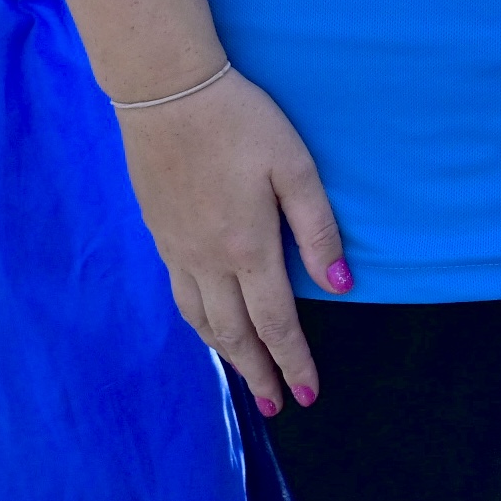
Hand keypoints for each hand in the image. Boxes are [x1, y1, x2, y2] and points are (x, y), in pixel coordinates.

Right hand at [112, 66, 350, 413]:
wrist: (167, 95)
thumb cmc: (242, 123)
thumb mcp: (295, 167)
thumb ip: (318, 228)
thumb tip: (341, 285)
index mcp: (248, 247)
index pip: (275, 322)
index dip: (293, 361)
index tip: (307, 394)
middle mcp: (207, 260)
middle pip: (235, 333)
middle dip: (258, 373)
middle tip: (276, 406)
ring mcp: (177, 250)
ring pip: (201, 320)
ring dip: (225, 353)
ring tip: (245, 375)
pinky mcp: (159, 234)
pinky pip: (180, 296)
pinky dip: (198, 323)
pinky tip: (208, 324)